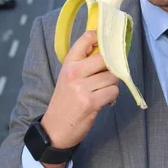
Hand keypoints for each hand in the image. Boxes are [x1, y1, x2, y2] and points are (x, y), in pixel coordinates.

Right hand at [40, 30, 119, 167]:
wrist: (55, 128)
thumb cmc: (65, 100)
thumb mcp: (68, 76)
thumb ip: (84, 62)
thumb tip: (110, 50)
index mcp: (69, 62)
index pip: (87, 38)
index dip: (102, 38)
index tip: (108, 44)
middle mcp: (74, 72)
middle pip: (106, 58)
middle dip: (112, 67)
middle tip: (107, 76)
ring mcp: (82, 87)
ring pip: (113, 76)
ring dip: (112, 84)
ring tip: (102, 91)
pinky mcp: (91, 102)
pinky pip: (113, 91)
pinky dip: (112, 97)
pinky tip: (103, 101)